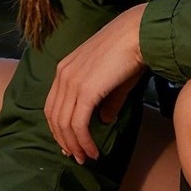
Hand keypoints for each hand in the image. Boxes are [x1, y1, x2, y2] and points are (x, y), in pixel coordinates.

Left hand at [44, 4, 147, 162]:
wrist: (138, 33)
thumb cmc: (129, 52)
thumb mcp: (112, 81)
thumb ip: (105, 102)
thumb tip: (104, 121)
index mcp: (64, 70)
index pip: (52, 106)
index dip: (58, 128)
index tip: (68, 144)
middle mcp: (62, 75)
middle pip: (54, 117)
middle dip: (64, 141)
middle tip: (76, 157)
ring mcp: (71, 82)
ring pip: (64, 124)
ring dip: (74, 145)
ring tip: (85, 158)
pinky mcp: (85, 91)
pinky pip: (78, 124)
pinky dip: (83, 141)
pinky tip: (93, 150)